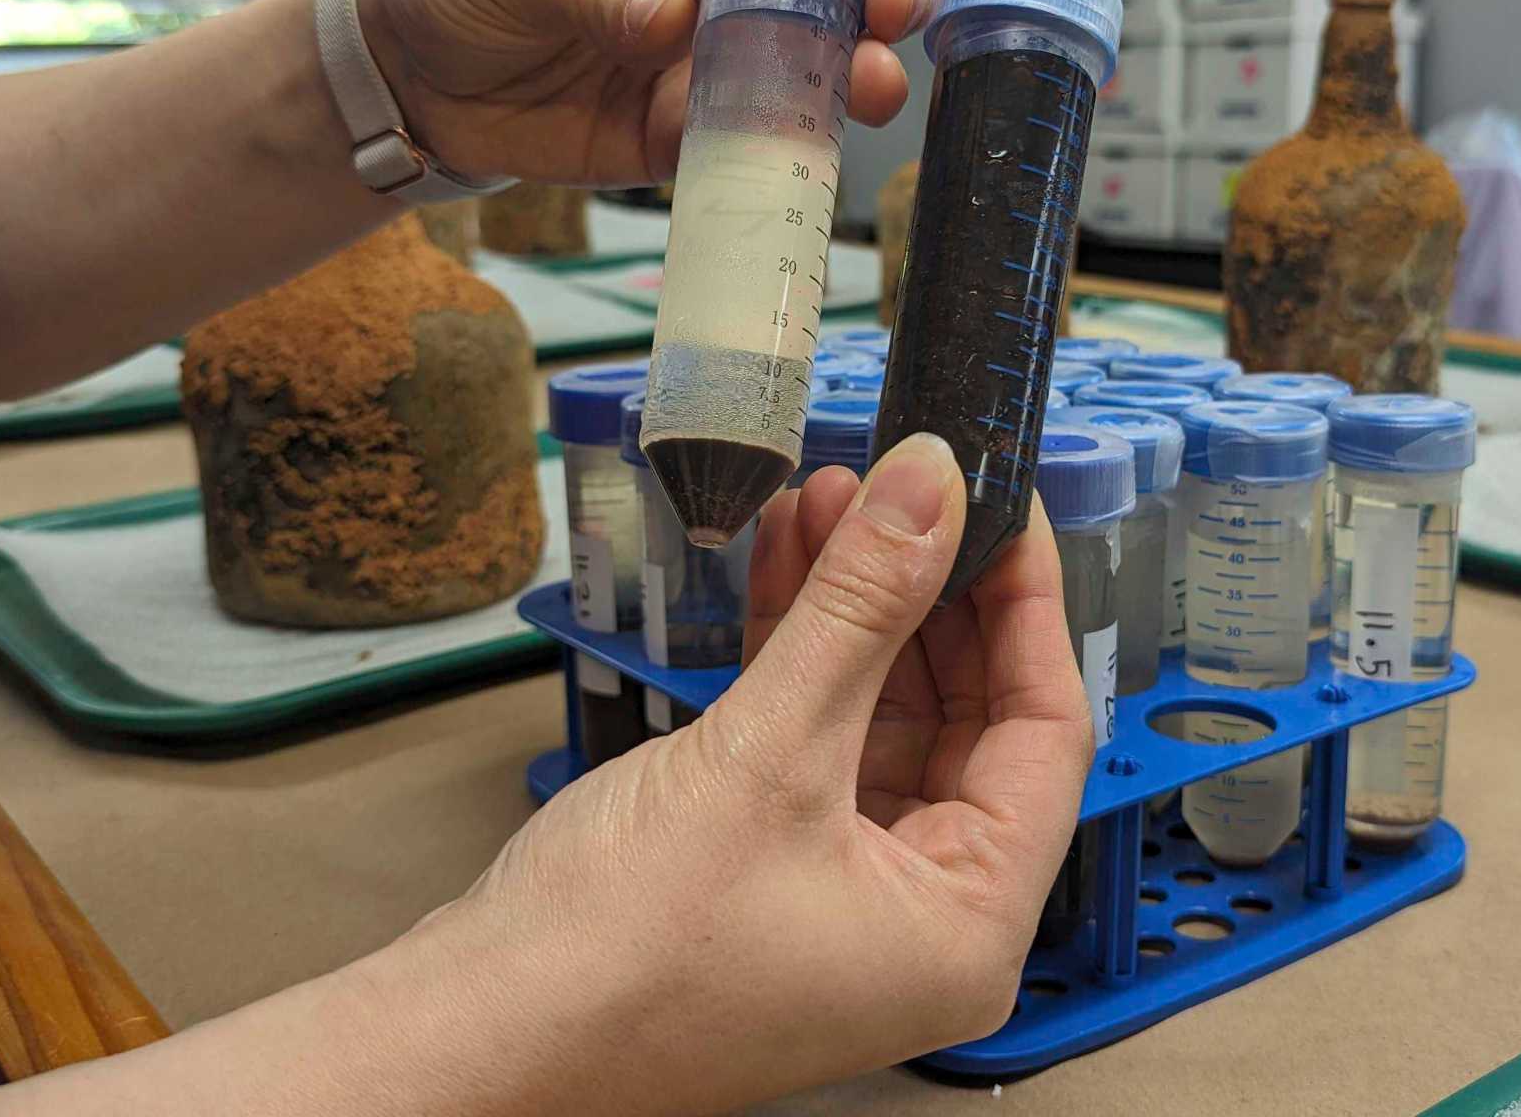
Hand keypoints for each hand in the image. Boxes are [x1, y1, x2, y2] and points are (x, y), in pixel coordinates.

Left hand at [357, 0, 949, 188]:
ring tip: (863, 86)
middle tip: (887, 13)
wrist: (405, 77)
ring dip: (861, 72)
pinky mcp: (691, 129)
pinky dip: (783, 147)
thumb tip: (674, 19)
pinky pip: (758, 140)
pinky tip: (783, 146)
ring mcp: (720, 53)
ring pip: (829, 60)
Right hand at [394, 435, 1089, 1112]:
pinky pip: (815, 743)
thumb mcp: (768, 751)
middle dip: (927, 592)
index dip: (1026, 604)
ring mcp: (844, 899)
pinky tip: (785, 560)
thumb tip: (930, 489)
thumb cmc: (622, 953)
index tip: (1004, 503)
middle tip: (909, 489)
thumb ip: (860, 608)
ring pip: (883, 721)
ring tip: (834, 499)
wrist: (477, 1030)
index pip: (1043, 732)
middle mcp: (922, 921)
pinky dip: (801, 654)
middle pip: (965, 720)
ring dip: (857, 610)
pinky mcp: (770, 871)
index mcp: (967, 924)